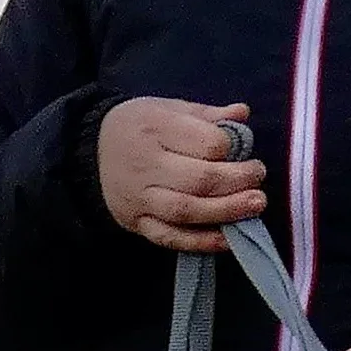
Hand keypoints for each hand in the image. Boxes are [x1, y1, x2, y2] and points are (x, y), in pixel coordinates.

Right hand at [95, 97, 265, 252]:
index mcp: (155, 127)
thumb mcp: (169, 108)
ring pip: (187, 211)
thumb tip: (242, 113)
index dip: (230, 149)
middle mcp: (145, 164)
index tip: (242, 150)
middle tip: (258, 178)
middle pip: (199, 180)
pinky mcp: (136, 223)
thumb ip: (207, 115)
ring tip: (255, 205)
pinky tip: (227, 239)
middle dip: (237, 182)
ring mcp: (140, 198)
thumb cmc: (139, 126)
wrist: (92, 152)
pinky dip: (201, 242)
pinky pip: (170, 238)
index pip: (204, 143)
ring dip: (226, 211)